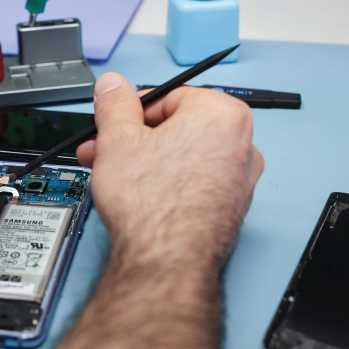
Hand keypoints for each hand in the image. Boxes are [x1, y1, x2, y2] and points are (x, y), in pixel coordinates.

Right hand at [46, 73, 263, 348]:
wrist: (166, 261)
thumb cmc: (154, 205)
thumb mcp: (117, 138)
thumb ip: (115, 104)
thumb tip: (114, 86)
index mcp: (222, 114)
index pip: (170, 96)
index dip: (133, 111)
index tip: (114, 123)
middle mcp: (242, 144)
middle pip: (177, 127)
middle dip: (135, 138)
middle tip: (106, 148)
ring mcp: (239, 179)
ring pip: (183, 156)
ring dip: (145, 161)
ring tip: (114, 174)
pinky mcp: (230, 208)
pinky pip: (193, 181)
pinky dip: (167, 182)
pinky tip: (139, 195)